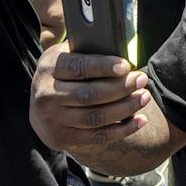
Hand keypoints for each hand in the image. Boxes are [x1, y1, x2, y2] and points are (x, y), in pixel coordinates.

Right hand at [28, 43, 151, 151]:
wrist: (42, 105)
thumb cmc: (65, 73)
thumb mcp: (68, 55)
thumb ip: (87, 49)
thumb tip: (121, 48)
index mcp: (48, 67)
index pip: (78, 67)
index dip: (103, 67)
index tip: (126, 66)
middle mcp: (45, 95)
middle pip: (89, 94)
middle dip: (120, 88)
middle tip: (142, 80)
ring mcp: (51, 119)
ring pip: (95, 117)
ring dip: (125, 109)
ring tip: (144, 97)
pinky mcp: (60, 138)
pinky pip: (97, 136)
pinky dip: (122, 130)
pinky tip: (139, 120)